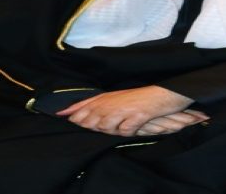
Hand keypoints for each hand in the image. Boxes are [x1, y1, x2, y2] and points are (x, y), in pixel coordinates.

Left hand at [55, 86, 195, 136]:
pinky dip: (128, 130)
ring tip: (125, 122)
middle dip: (92, 125)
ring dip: (113, 129)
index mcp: (108, 96)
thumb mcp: (119, 98)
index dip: (72, 111)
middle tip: (111, 121)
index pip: (85, 104)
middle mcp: (113, 102)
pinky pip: (124, 130)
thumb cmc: (142, 98)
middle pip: (92, 119)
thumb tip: (76, 114)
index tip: (60, 115)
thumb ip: (100, 105)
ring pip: (106, 127)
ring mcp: (124, 109)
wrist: (165, 94)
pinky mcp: (135, 116)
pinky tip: (134, 124)